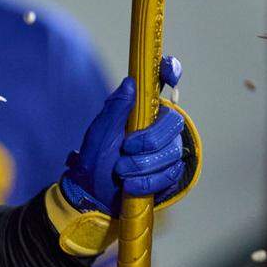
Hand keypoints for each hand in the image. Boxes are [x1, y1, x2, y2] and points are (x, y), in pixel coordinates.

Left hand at [61, 56, 188, 215]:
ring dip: (141, 166)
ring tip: (120, 172)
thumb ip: (114, 109)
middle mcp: (158, 126)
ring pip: (172, 152)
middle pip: (172, 123)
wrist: (93, 195)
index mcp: (140, 110)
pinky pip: (171, 174)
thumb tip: (130, 82)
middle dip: (147, 141)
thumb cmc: (94, 160)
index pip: (163, 82)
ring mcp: (167, 149)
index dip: (170, 71)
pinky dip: (147, 182)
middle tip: (125, 150)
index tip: (167, 72)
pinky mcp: (171, 172)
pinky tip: (129, 186)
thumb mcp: (99, 134)